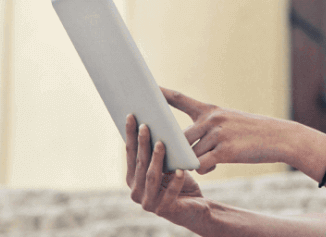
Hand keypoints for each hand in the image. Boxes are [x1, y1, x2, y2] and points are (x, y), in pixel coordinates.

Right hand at [126, 113, 206, 228]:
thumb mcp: (168, 165)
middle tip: (146, 125)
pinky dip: (175, 182)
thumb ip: (159, 151)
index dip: (130, 135)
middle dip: (142, 144)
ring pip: (152, 177)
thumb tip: (156, 122)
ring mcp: (149, 203)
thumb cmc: (179, 181)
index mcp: (133, 179)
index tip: (131, 116)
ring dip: (156, 159)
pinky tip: (180, 171)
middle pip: (140, 163)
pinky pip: (170, 193)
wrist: (195, 206)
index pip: (130, 154)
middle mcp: (136, 192)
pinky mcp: (165, 210)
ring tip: (161, 144)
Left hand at [161, 86, 290, 174]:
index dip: (162, 93)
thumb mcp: (229, 121)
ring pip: (190, 153)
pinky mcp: (225, 151)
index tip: (145, 87)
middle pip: (179, 137)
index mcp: (210, 109)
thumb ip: (206, 130)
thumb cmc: (252, 132)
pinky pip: (202, 164)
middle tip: (165, 155)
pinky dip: (204, 168)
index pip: (180, 99)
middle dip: (172, 148)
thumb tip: (186, 149)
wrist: (278, 137)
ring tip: (203, 161)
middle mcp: (211, 119)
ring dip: (191, 162)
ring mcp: (218, 134)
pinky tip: (213, 166)